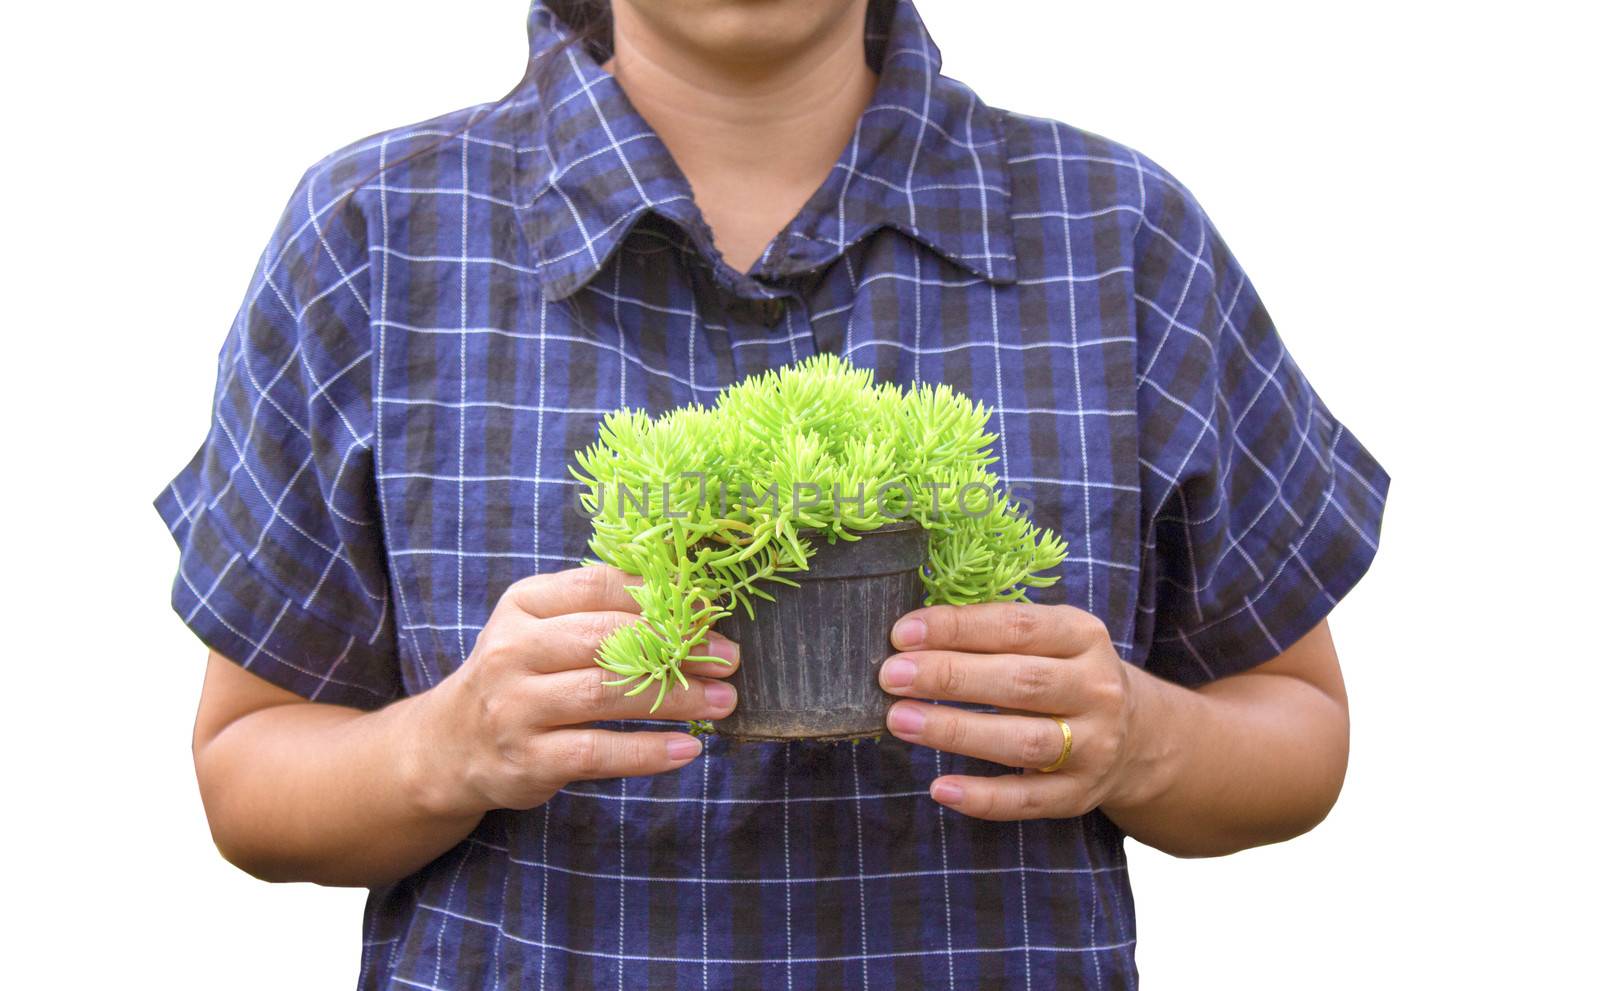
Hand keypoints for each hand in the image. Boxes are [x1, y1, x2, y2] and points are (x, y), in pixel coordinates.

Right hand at [406, 564, 738, 818]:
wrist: (450, 745)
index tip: (709, 611)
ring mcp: (515, 707)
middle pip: (607, 639)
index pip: (598, 586)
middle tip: (729, 658)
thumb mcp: (542, 628)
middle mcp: (513, 651)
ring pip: (606, 694)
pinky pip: (596, 753)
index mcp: (524, 605)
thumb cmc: (521, 676)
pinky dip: (648, 752)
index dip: (660, 597)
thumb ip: (601, 610)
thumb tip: (689, 601)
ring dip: (675, 697)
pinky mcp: (525, 760)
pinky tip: (689, 748)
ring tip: (724, 699)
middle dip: (677, 646)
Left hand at [878, 602, 1143, 820]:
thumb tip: (912, 637)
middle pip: (1020, 682)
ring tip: (900, 720)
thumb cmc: (1065, 674)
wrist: (1138, 735)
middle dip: (949, 677)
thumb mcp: (1049, 639)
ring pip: (1023, 741)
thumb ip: (994, 633)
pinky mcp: (1080, 795)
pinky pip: (1028, 799)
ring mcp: (1094, 746)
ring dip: (956, 731)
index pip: (1017, 626)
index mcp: (1084, 636)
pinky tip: (940, 788)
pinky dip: (983, 797)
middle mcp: (1097, 689)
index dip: (958, 628)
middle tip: (891, 676)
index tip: (902, 634)